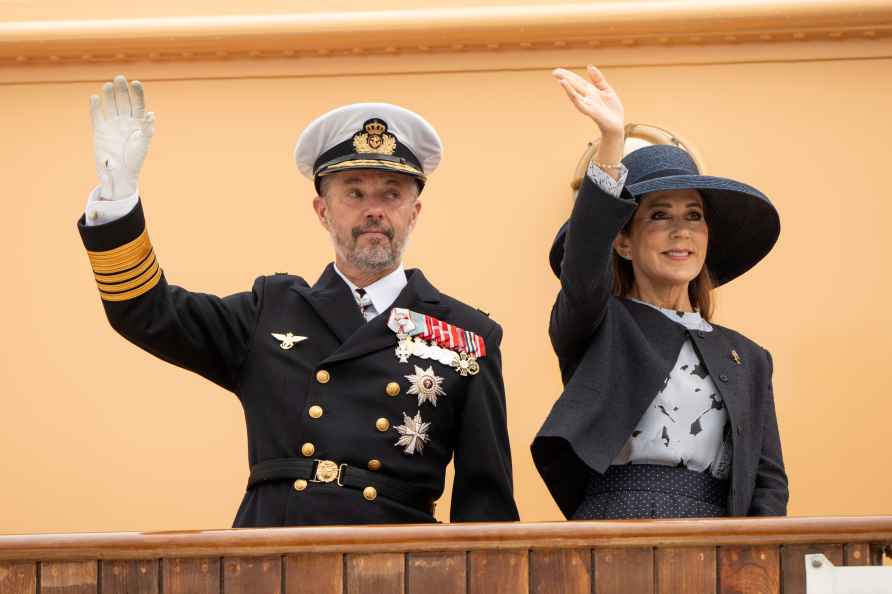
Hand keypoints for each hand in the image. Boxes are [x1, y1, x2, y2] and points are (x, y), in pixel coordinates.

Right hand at [90, 74, 154, 199]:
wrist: (120, 173)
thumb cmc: (135, 160)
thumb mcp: (143, 144)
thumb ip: (147, 129)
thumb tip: (151, 115)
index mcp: (138, 123)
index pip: (138, 104)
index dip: (137, 94)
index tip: (136, 83)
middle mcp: (125, 121)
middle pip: (123, 101)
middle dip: (122, 90)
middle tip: (119, 78)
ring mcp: (112, 124)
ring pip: (110, 105)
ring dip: (109, 95)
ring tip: (108, 85)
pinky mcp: (99, 130)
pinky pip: (97, 115)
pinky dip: (95, 107)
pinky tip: (95, 98)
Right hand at [553, 65, 623, 137]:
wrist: (617, 126)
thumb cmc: (611, 110)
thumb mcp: (606, 90)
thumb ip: (597, 79)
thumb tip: (588, 66)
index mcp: (590, 91)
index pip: (577, 80)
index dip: (568, 75)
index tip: (557, 70)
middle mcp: (587, 97)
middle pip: (574, 86)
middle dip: (565, 79)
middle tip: (554, 72)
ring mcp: (588, 105)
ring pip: (575, 95)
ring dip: (568, 88)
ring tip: (561, 79)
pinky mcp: (591, 112)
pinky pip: (581, 104)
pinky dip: (576, 98)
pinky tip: (571, 94)